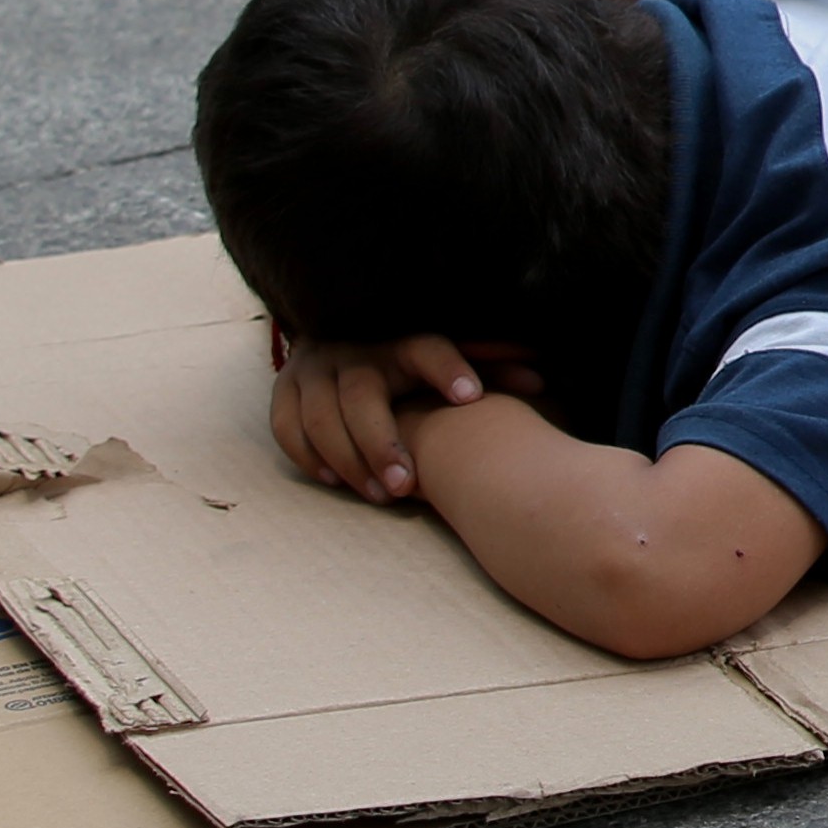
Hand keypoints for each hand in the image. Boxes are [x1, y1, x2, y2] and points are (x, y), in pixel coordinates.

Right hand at [269, 331, 491, 503]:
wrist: (338, 331)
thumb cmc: (411, 358)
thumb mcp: (449, 357)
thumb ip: (491, 367)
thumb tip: (541, 380)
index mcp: (402, 342)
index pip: (427, 349)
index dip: (449, 369)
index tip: (472, 396)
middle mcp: (355, 352)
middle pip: (363, 397)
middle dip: (383, 444)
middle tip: (407, 486)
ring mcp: (315, 369)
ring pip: (320, 416)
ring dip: (348, 460)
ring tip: (379, 496)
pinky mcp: (285, 388)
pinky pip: (287, 425)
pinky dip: (307, 454)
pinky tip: (333, 481)